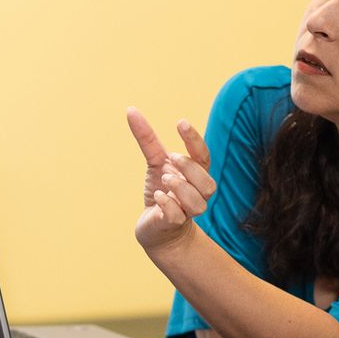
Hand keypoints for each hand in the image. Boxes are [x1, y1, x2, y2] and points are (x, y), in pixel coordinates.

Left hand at [126, 108, 214, 251]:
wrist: (155, 227)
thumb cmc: (161, 191)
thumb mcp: (154, 162)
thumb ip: (147, 138)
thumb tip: (130, 110)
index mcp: (196, 175)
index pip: (203, 156)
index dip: (194, 140)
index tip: (180, 122)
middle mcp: (197, 194)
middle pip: (207, 182)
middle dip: (190, 168)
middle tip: (170, 160)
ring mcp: (187, 211)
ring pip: (198, 202)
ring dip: (181, 187)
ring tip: (165, 180)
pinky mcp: (173, 225)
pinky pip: (177, 216)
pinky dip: (168, 204)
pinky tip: (157, 197)